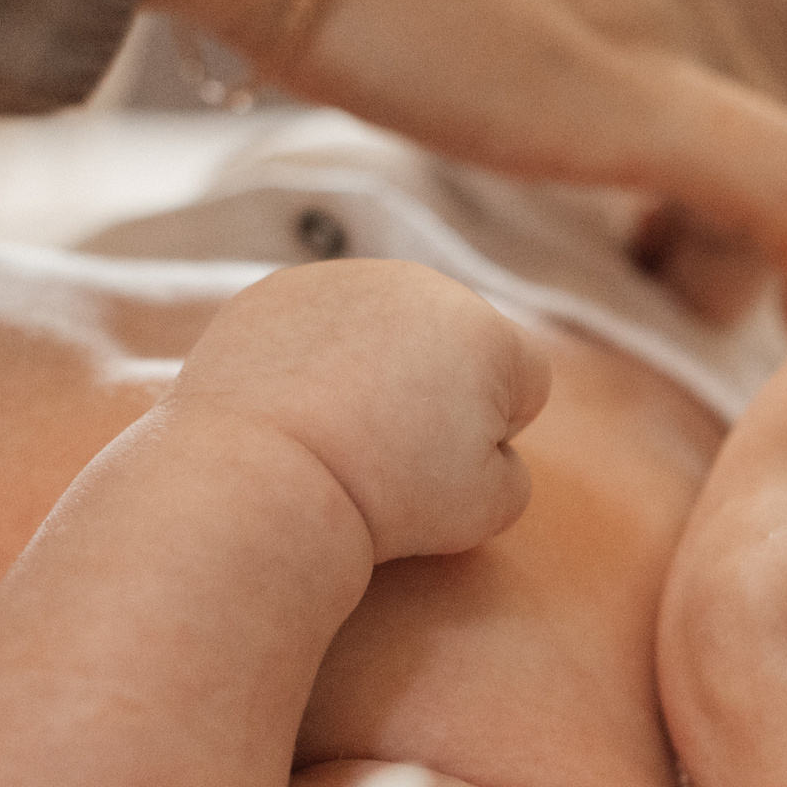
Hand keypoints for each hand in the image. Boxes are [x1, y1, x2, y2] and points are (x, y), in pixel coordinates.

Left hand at [172, 260, 552, 562]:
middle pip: (455, 345)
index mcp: (486, 331)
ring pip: (385, 328)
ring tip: (340, 432)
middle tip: (393, 450)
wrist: (260, 479)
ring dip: (376, 368)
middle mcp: (420, 285)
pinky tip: (294, 411)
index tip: (448, 464)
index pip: (526, 382)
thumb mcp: (490, 507)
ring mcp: (341, 280)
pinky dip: (313, 361)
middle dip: (439, 389)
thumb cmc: (383, 497)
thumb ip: (511, 467)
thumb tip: (484, 442)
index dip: (497, 434)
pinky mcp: (273, 292)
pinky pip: (317, 327)